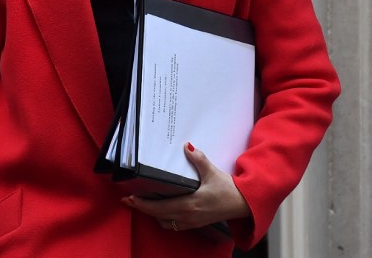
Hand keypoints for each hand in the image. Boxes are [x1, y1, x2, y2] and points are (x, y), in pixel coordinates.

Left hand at [120, 142, 249, 231]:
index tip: (130, 198)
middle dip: (141, 209)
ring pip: (165, 222)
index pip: (159, 207)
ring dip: (152, 215)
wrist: (243, 205)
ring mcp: (191, 222)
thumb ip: (198, 160)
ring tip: (142, 205)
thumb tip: (187, 147)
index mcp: (189, 204)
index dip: (143, 204)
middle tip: (127, 201)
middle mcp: (187, 216)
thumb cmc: (228, 190)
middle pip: (158, 215)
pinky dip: (164, 219)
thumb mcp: (212, 172)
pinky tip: (161, 211)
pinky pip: (174, 224)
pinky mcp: (196, 223)